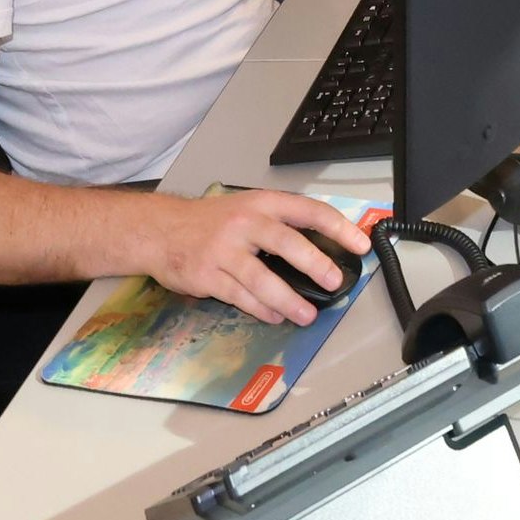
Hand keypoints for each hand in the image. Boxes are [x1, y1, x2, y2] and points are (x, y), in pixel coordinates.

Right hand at [143, 188, 369, 327]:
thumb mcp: (248, 208)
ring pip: (262, 278)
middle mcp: (244, 223)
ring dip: (288, 299)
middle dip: (315, 264)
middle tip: (334, 281)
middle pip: (286, 243)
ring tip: (307, 314)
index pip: (308, 210)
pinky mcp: (207, 275)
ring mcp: (223, 250)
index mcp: (262, 204)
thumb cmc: (211, 221)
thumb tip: (324, 248)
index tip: (359, 244)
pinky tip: (275, 316)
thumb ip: (281, 225)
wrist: (159, 230)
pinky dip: (261, 309)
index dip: (338, 227)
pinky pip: (239, 296)